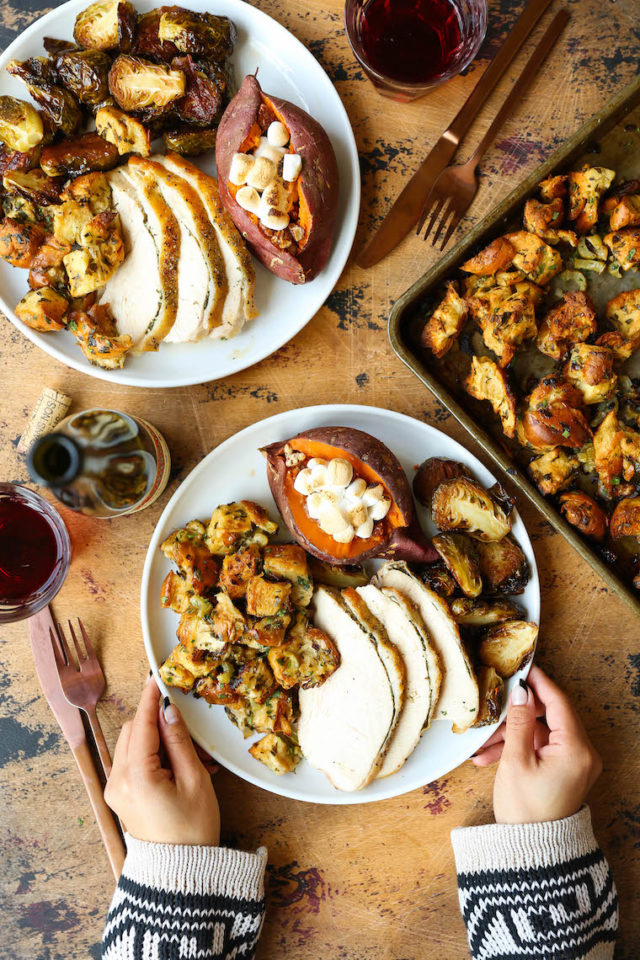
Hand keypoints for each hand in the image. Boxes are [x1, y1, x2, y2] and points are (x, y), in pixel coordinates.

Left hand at [105, 676, 220, 845]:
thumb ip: (179, 741)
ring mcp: (117, 789)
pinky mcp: (121, 796)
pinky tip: (180, 768)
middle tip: (188, 731)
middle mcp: (119, 780)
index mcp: (137, 775)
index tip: (157, 676)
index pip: (142, 723)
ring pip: (133, 744)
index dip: (151, 698)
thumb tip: (169, 711)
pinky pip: (134, 762)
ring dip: (158, 740)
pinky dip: (154, 756)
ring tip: (191, 758)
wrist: (179, 874)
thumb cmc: (192, 830)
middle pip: (134, 730)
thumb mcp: (194, 780)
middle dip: (158, 723)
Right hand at [472, 665, 601, 823]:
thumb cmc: (526, 811)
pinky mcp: (566, 772)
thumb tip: (521, 692)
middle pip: (549, 717)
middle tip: (493, 710)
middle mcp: (583, 754)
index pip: (559, 702)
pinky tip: (491, 757)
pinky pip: (542, 748)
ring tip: (483, 747)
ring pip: (542, 733)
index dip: (538, 683)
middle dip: (517, 715)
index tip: (522, 668)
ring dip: (513, 735)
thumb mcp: (516, 761)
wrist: (533, 854)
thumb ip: (519, 722)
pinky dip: (520, 749)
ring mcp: (576, 764)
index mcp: (576, 749)